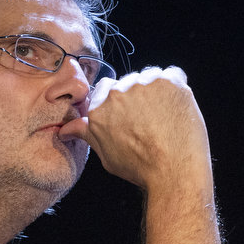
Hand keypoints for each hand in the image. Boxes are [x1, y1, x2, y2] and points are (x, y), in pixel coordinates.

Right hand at [77, 66, 209, 190]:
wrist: (173, 169)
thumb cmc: (141, 167)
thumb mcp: (106, 155)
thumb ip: (87, 134)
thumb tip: (67, 130)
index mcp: (99, 109)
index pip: (105, 89)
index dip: (119, 101)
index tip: (130, 112)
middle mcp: (117, 93)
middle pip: (127, 82)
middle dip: (137, 97)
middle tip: (149, 119)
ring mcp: (143, 84)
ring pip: (149, 77)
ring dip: (155, 90)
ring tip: (164, 116)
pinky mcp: (168, 81)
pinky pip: (173, 74)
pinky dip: (175, 87)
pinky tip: (176, 108)